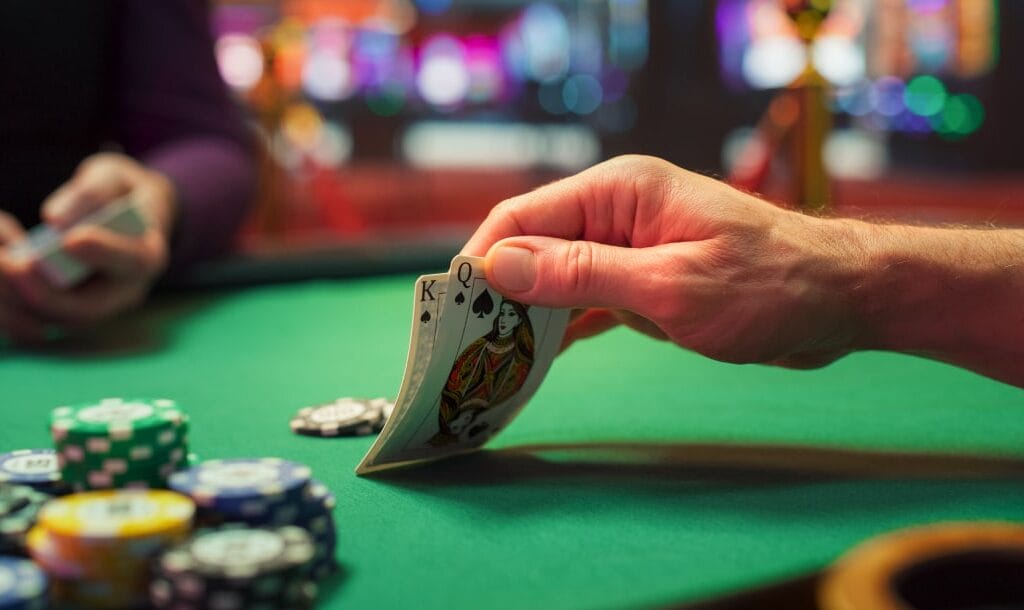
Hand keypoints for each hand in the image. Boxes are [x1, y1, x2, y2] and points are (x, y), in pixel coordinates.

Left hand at [0, 152, 176, 331]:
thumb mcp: (114, 176)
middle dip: (47, 293)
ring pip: (60, 321)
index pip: (133, 262)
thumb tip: (55, 220)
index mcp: (148, 254)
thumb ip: (91, 192)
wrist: (128, 218)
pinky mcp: (72, 312)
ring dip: (23, 299)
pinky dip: (15, 305)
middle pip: (89, 310)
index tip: (70, 239)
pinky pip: (41, 322)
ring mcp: (100, 306)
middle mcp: (127, 291)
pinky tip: (1, 273)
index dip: (103, 254)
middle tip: (12, 264)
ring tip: (0, 265)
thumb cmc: (120, 194)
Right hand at [461, 155, 860, 367]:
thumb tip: (497, 265)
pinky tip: (539, 356)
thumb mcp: (668, 286)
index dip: (481, 262)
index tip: (451, 312)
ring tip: (493, 359)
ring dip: (529, 315)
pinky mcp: (644, 277)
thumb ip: (581, 274)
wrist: (841, 301)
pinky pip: (587, 298)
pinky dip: (564, 326)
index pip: (522, 218)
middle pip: (533, 247)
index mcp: (618, 191)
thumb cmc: (768, 287)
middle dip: (499, 293)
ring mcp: (630, 244)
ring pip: (556, 277)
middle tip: (467, 348)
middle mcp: (617, 210)